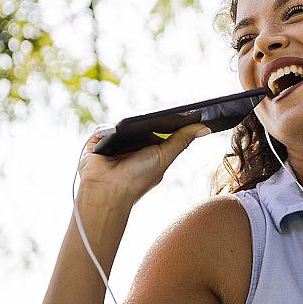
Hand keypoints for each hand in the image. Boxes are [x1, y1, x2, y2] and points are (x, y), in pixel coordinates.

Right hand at [76, 123, 210, 211]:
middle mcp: (132, 144)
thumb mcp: (164, 156)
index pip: (160, 128)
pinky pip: (105, 127)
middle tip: (167, 110)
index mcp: (149, 148)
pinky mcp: (97, 141)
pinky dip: (111, 127)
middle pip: (142, 123)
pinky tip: (119, 130)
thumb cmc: (137, 179)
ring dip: (130, 122)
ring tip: (141, 122)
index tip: (187, 110)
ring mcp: (114, 142)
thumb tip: (205, 128)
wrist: (107, 193)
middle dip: (151, 117)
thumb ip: (181, 140)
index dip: (170, 120)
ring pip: (124, 123)